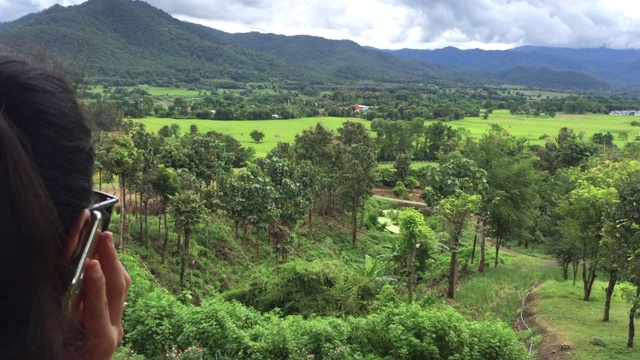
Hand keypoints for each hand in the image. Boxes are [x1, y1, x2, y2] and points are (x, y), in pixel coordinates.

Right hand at [78, 232, 130, 358]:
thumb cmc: (67, 358)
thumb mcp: (61, 343)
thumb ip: (66, 317)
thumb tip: (72, 286)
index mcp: (100, 341)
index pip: (99, 308)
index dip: (95, 285)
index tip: (91, 263)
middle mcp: (114, 331)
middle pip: (118, 290)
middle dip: (111, 259)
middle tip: (104, 235)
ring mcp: (117, 324)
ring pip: (121, 287)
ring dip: (113, 260)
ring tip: (104, 238)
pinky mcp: (113, 320)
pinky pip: (115, 291)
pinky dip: (108, 271)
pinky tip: (100, 257)